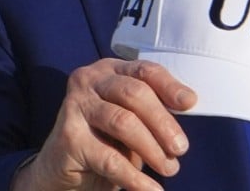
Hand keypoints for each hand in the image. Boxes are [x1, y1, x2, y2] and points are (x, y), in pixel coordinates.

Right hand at [11, 57, 196, 190]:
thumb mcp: (130, 117)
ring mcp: (75, 106)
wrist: (59, 167)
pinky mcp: (68, 136)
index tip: (190, 104)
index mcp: (110, 70)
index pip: (145, 70)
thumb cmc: (103, 138)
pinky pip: (109, 158)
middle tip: (180, 148)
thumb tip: (189, 103)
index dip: (170, 86)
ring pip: (123, 122)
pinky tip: (151, 189)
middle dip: (163, 123)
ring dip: (152, 148)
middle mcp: (89, 80)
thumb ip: (152, 107)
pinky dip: (134, 177)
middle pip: (135, 94)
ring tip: (170, 168)